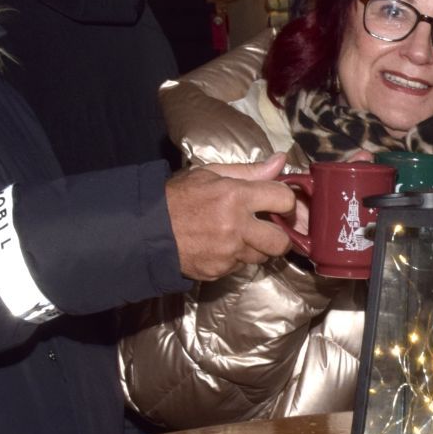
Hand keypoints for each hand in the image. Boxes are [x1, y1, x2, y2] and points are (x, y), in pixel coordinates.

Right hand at [165, 153, 293, 280]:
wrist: (146, 229)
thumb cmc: (177, 197)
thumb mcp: (210, 174)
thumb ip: (249, 171)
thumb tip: (280, 162)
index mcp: (235, 196)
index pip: (284, 199)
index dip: (286, 201)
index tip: (279, 204)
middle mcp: (235, 227)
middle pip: (281, 242)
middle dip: (280, 236)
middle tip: (270, 229)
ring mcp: (227, 253)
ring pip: (262, 256)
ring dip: (257, 248)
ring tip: (240, 236)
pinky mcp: (219, 271)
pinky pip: (241, 266)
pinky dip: (236, 258)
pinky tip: (221, 246)